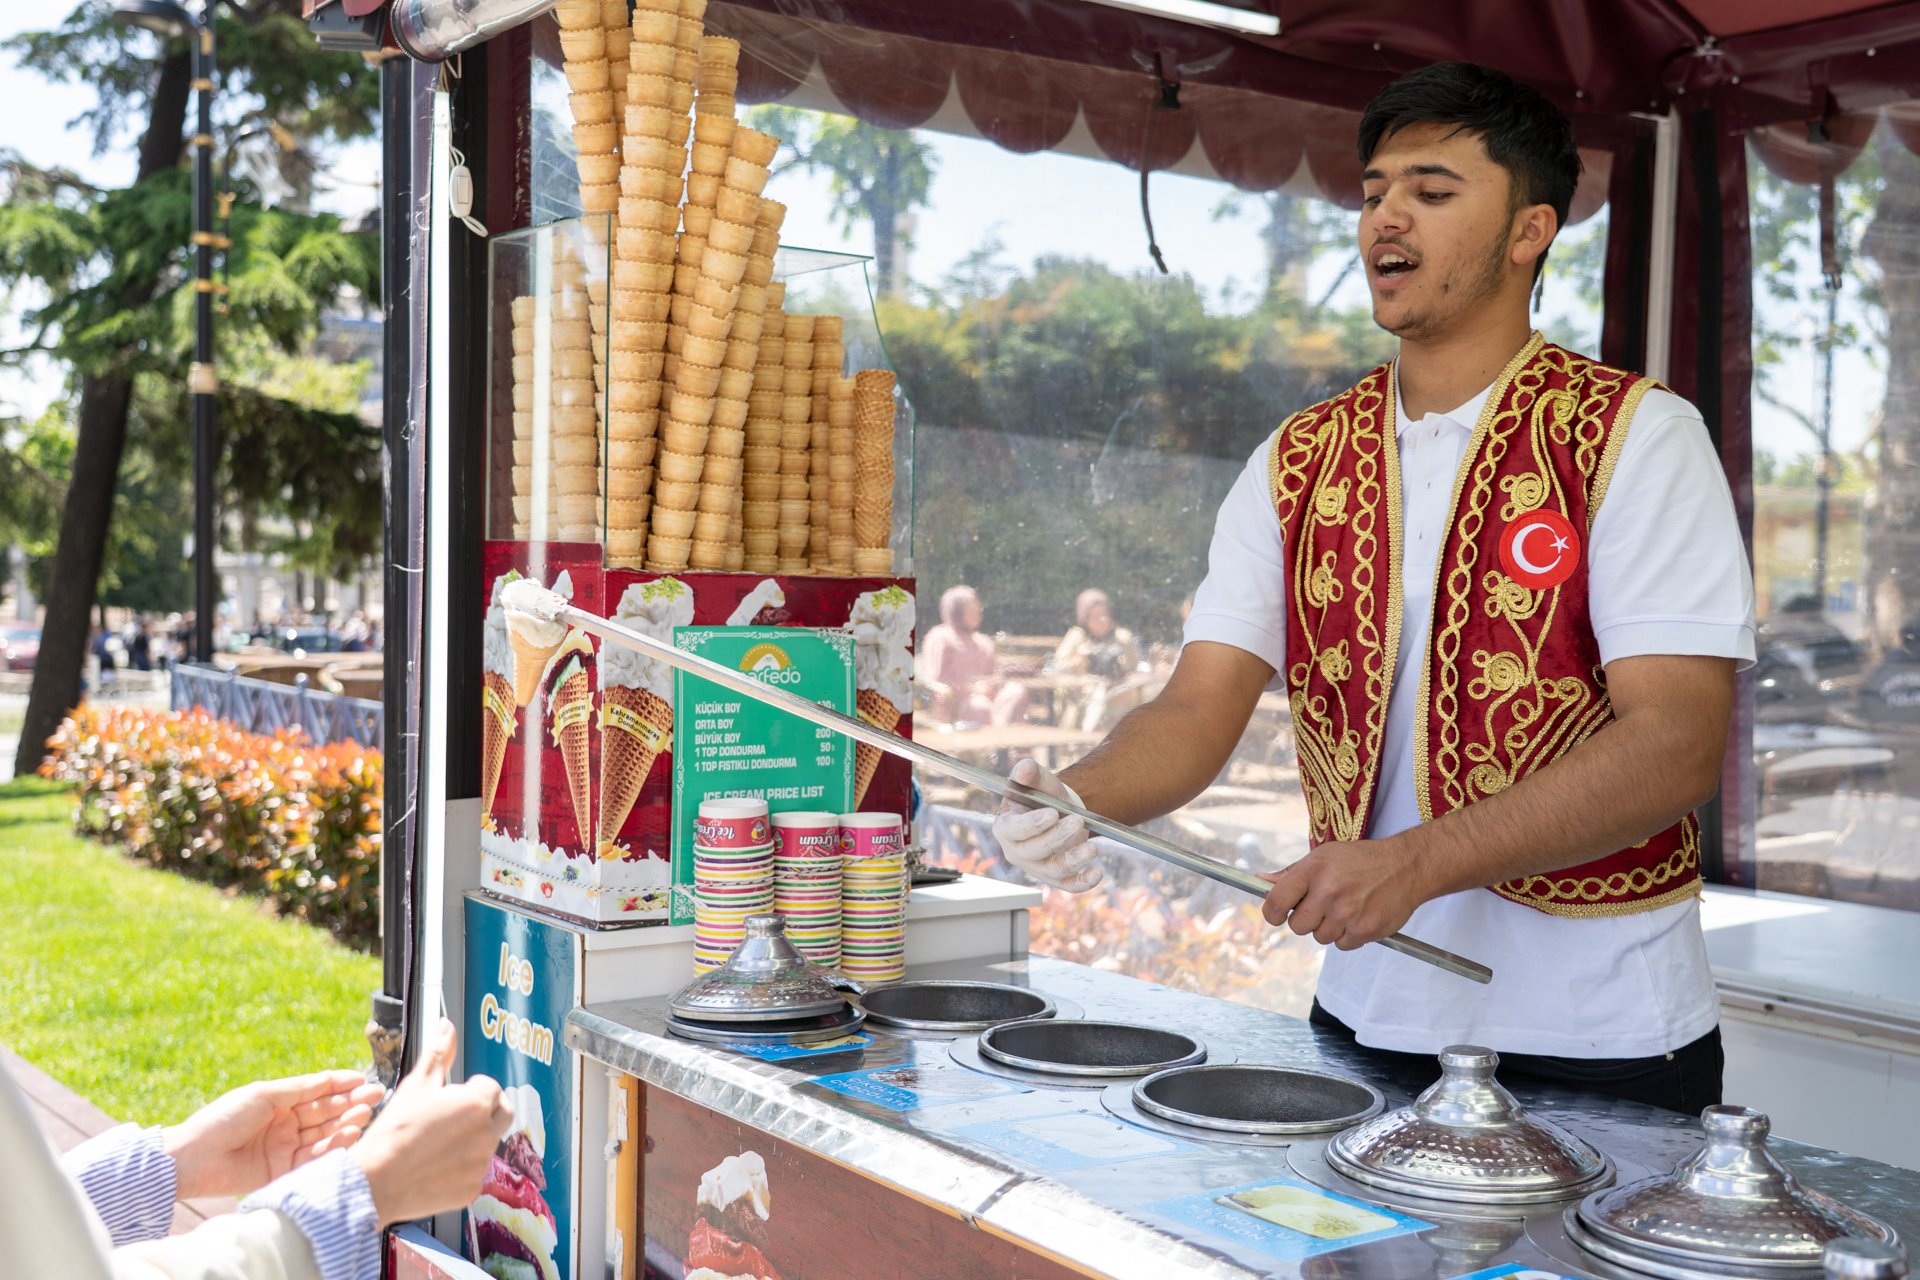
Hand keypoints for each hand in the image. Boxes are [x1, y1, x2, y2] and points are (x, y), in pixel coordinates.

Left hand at [164, 1070, 384, 1200]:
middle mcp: (286, 1124)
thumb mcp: (263, 1094)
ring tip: (363, 1115)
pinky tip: (347, 1136)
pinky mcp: (283, 1171)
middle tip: (373, 1097)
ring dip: (344, 1124)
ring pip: (323, 1134)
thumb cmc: (222, 1119)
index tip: (363, 1080)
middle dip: (349, 1104)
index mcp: (279, 1103)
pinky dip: (332, 1148)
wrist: (193, 1159)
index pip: (317, 1092)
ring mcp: (285, 1148)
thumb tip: (331, 1078)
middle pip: (324, 1113)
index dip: (340, 1085)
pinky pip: (313, 1158)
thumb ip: (299, 1089)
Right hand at [352, 1018, 513, 1226]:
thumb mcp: (416, 1086)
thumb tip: (446, 1027)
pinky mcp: (472, 1189)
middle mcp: (486, 1134)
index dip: (471, 1088)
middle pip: (502, 1113)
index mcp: (476, 1104)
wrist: (375, 1181)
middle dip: (485, 1109)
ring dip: (473, 1138)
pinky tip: (436, 1165)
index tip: (452, 1096)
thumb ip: (438, 1054)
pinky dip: (462, 1167)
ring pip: (488, 1143)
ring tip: (438, 1142)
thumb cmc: (394, 1133)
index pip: (491, 1087)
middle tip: (457, 1114)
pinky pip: (475, 1171)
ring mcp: (481, 1163)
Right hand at [992, 758, 1102, 890]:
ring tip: (1093, 847)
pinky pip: (1067, 884)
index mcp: (1005, 826)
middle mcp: (1017, 851)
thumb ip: (1029, 772)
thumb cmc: (1042, 796)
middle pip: (1035, 850)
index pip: (1014, 830)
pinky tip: (1097, 873)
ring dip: (1074, 859)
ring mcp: (1036, 867)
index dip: (1032, 824)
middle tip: (1077, 821)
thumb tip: (1024, 768)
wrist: (1060, 810)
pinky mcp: (1055, 877)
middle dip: (1057, 837)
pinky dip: (1082, 882)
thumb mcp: (1036, 780)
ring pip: (1053, 870)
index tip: (1052, 814)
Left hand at [1259, 838, 1427, 948]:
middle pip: (1297, 926)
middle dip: (1306, 920)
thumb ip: (1291, 872)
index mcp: (1312, 870)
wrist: (1406, 866)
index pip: (1275, 903)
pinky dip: (1348, 935)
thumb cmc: (1361, 860)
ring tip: (1346, 907)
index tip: (1277, 915)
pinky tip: (1359, 916)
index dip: (1271, 913)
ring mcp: (1346, 913)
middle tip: (1323, 906)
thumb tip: (1260, 880)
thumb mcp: (1324, 856)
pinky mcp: (1364, 930)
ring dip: (1329, 927)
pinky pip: (1341, 945)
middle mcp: (1327, 891)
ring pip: (1320, 937)